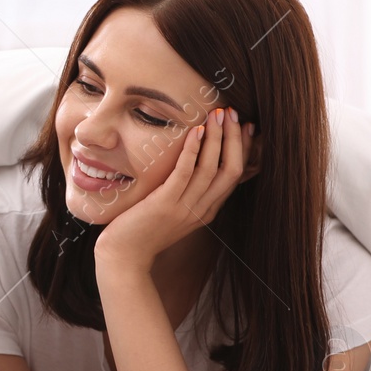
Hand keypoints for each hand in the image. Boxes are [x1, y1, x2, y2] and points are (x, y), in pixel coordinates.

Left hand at [95, 107, 253, 270]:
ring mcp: (184, 208)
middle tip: (234, 113)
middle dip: (235, 138)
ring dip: (217, 138)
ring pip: (212, 169)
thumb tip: (192, 164)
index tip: (246, 126)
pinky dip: (193, 151)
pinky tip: (195, 131)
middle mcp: (201, 210)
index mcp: (207, 210)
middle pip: (231, 170)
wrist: (123, 258)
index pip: (235, 176)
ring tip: (219, 114)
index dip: (243, 149)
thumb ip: (186, 192)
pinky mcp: (164, 205)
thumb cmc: (143, 231)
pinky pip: (184, 174)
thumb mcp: (173, 211)